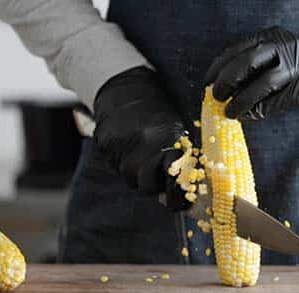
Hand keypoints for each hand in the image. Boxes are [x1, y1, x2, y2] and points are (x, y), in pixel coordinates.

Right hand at [93, 67, 189, 210]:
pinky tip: (132, 149)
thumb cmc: (159, 109)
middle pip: (147, 187)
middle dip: (157, 186)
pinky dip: (126, 164)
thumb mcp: (179, 128)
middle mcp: (140, 147)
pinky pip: (116, 167)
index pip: (173, 182)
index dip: (178, 195)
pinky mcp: (104, 146)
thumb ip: (184, 156)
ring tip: (147, 158)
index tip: (184, 200)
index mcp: (165, 140)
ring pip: (131, 179)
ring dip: (140, 175)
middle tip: (163, 177)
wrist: (125, 86)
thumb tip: (194, 188)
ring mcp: (119, 148)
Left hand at [206, 26, 298, 119]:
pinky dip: (258, 110)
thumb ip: (249, 69)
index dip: (217, 68)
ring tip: (231, 112)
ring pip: (262, 83)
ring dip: (242, 101)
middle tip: (216, 97)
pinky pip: (275, 100)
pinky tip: (248, 115)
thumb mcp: (271, 58)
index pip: (235, 50)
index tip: (206, 84)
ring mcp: (293, 65)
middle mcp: (280, 46)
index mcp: (268, 37)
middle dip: (227, 82)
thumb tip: (219, 89)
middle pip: (246, 62)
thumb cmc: (292, 69)